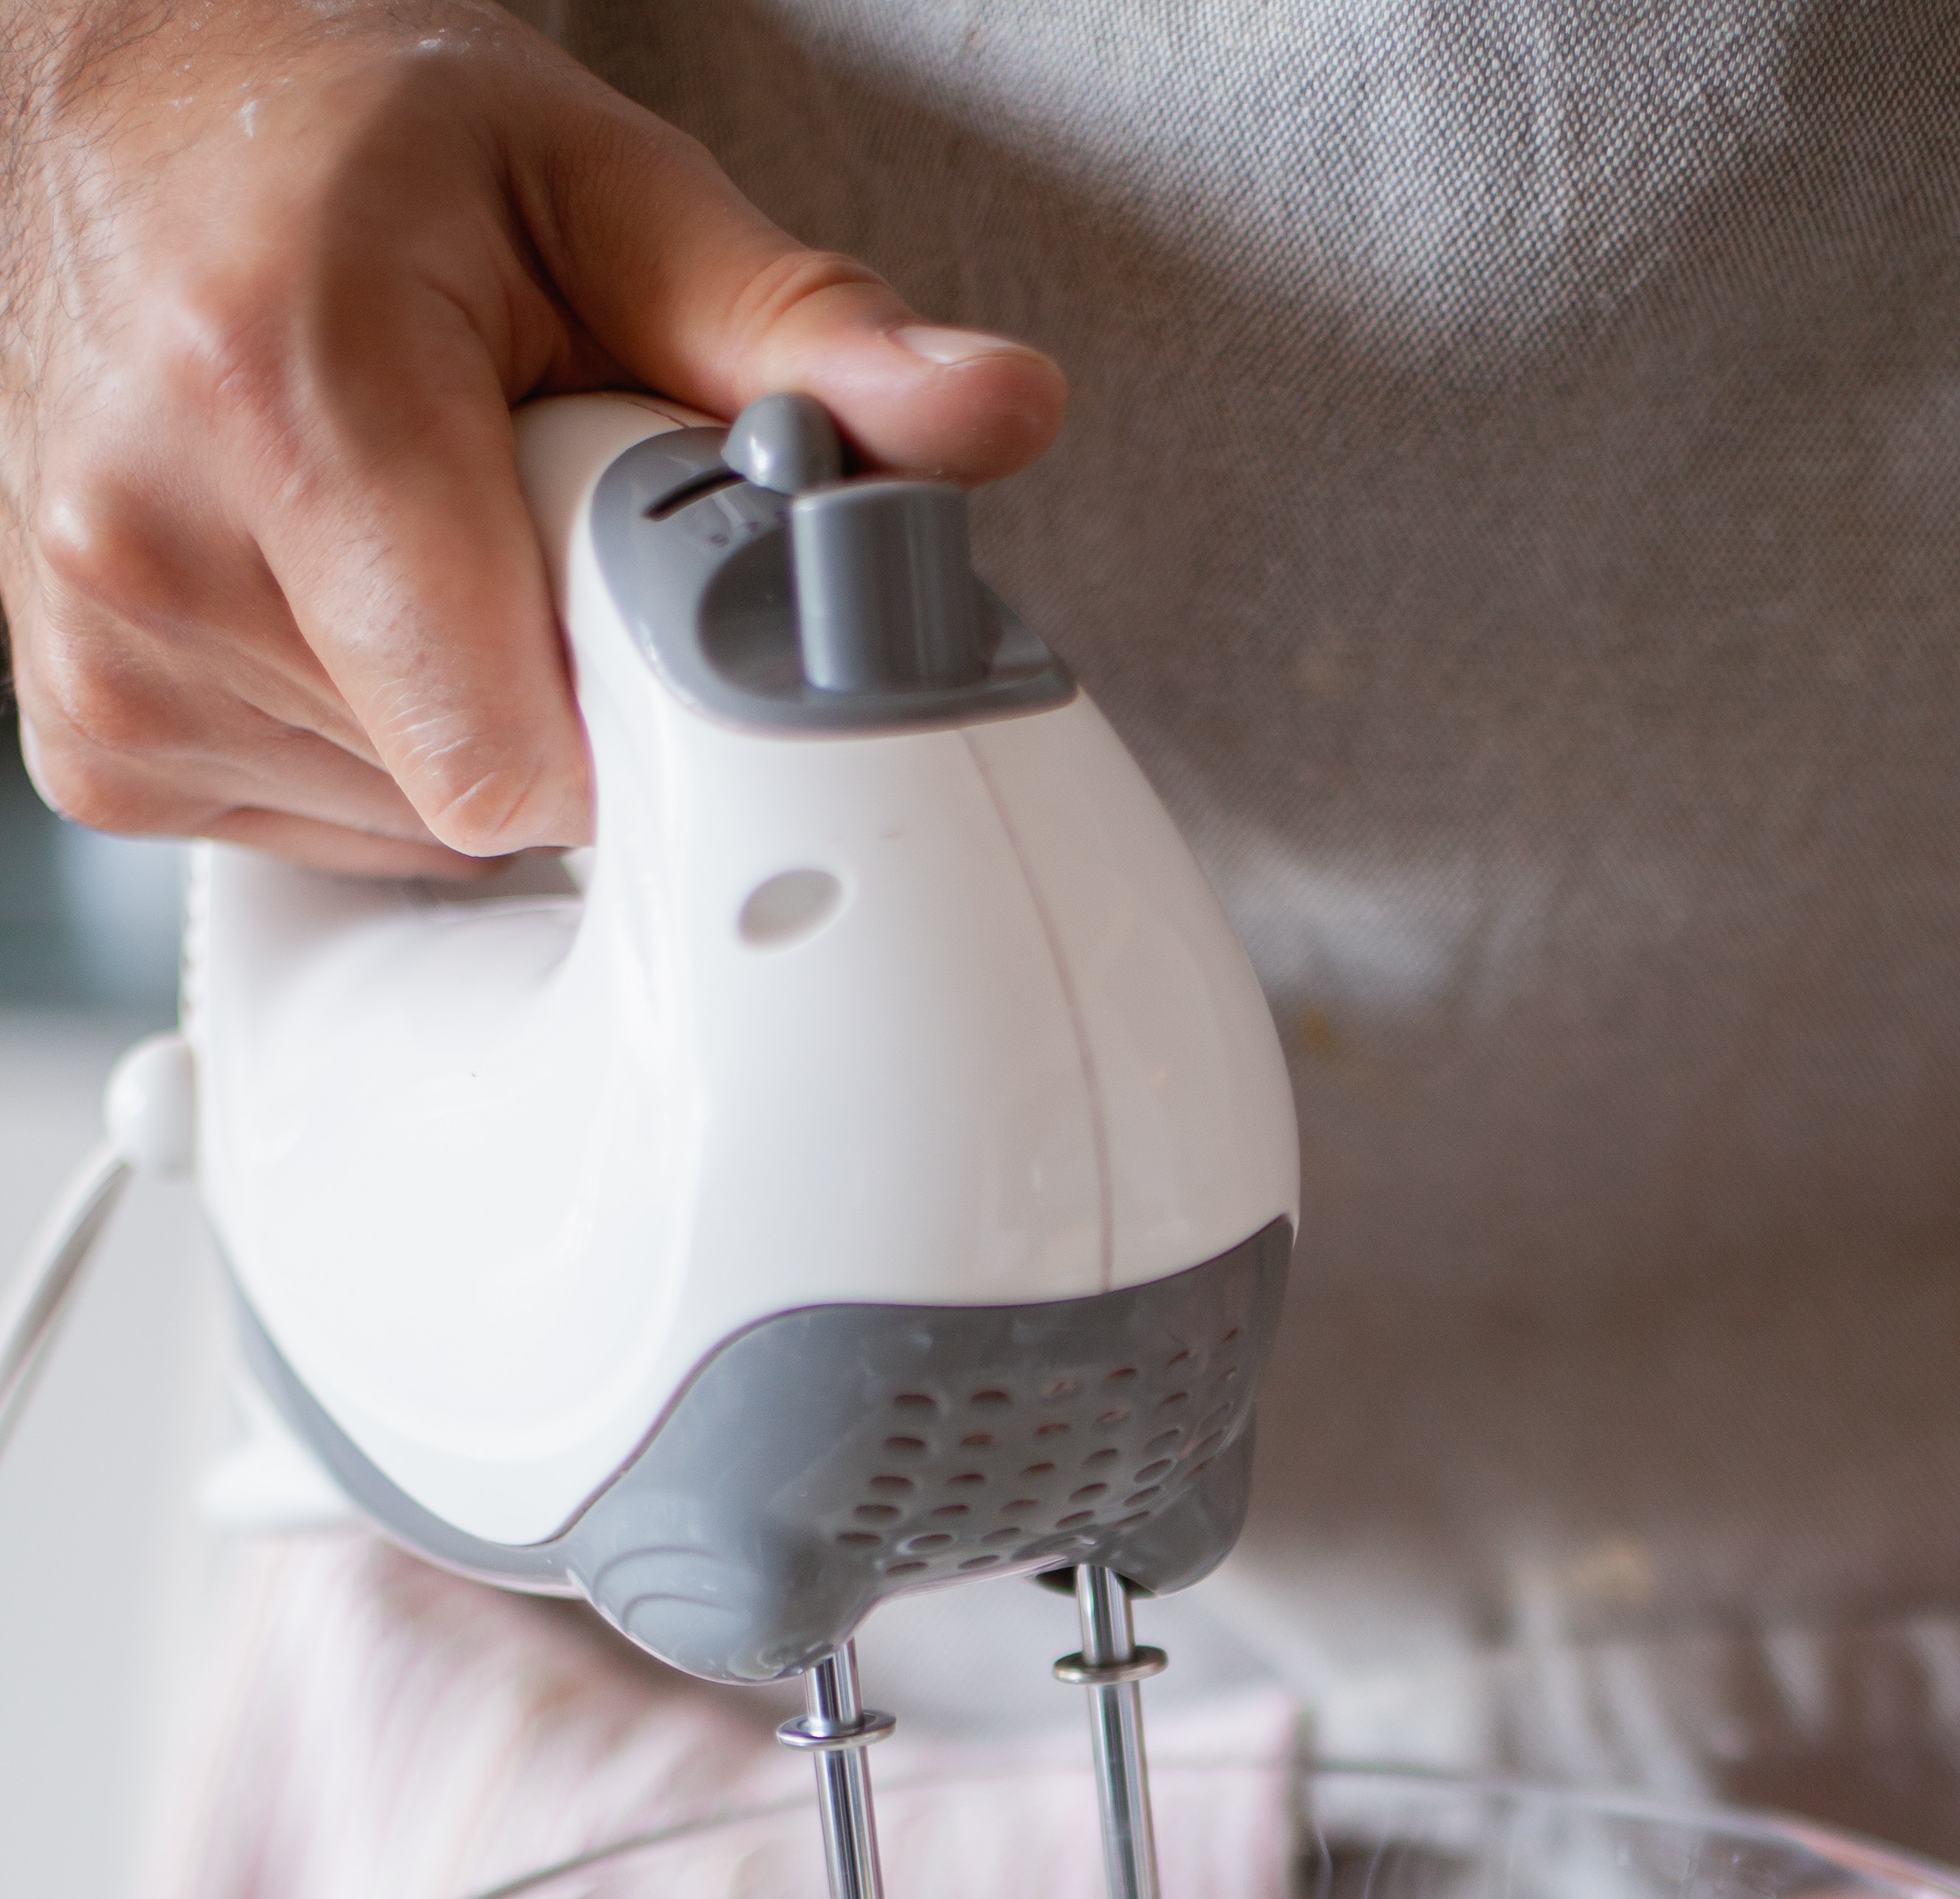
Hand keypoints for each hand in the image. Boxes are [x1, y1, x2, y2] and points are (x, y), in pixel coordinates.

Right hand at [0, 0, 1064, 874]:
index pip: (523, 760)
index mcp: (278, 397)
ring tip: (414, 530)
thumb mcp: (602, 186)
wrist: (139, 126)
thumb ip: (802, 330)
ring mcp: (107, 661)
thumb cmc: (350, 148)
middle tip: (520, 512)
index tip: (660, 603)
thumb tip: (982, 413)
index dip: (640, 704)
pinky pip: (333, 832)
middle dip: (562, 680)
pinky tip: (344, 595)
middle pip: (488, 795)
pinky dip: (376, 741)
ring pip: (421, 826)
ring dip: (469, 709)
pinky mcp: (98, 742)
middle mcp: (152, 546)